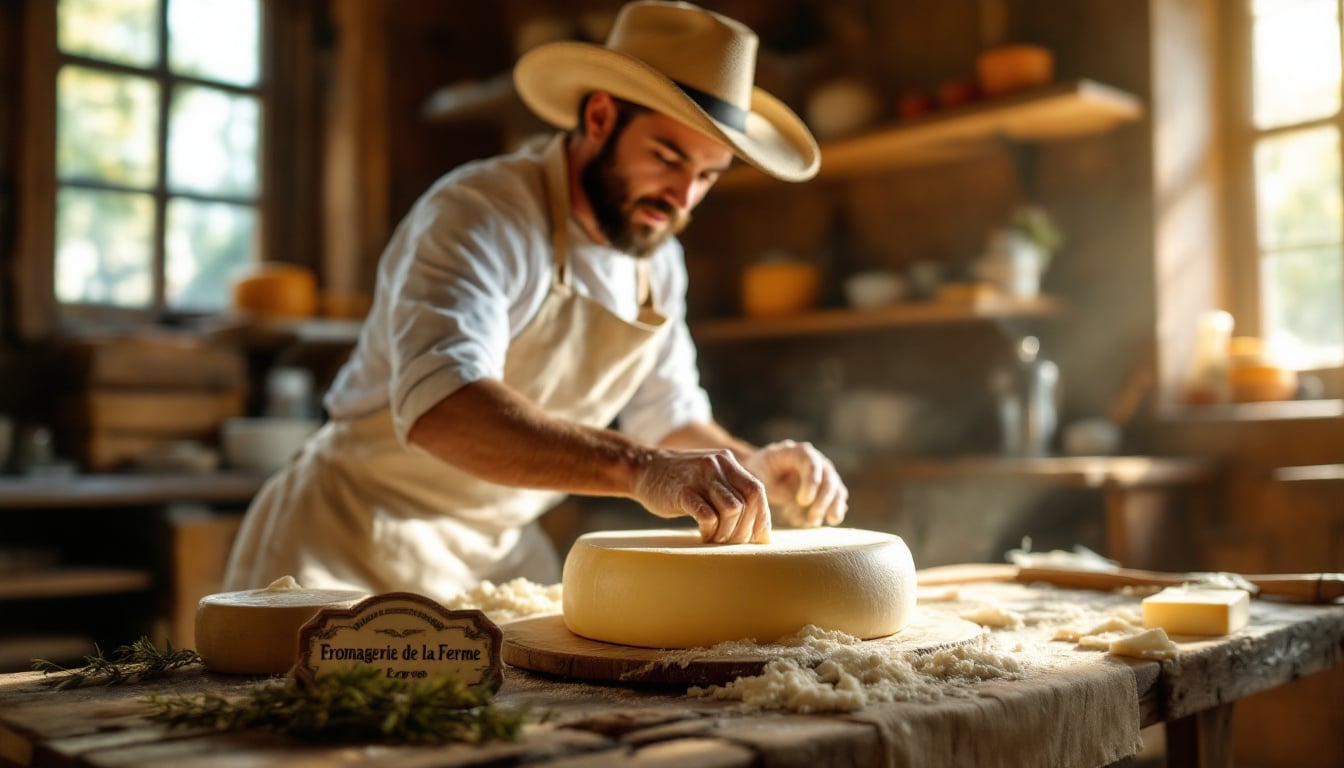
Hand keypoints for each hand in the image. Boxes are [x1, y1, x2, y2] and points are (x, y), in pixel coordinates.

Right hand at [632, 449, 770, 543]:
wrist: (644, 468)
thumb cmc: (680, 482)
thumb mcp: (710, 476)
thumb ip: (732, 491)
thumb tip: (758, 529)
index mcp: (728, 462)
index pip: (757, 491)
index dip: (761, 518)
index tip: (757, 539)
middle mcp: (718, 465)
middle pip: (748, 502)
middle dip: (744, 530)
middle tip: (732, 544)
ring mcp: (700, 477)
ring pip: (732, 510)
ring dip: (727, 532)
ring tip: (716, 540)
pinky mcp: (682, 492)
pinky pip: (707, 516)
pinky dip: (710, 531)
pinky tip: (702, 534)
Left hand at [744, 440, 847, 527]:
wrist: (761, 473)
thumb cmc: (759, 472)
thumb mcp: (760, 477)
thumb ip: (776, 488)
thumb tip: (796, 504)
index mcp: (798, 452)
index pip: (812, 464)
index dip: (812, 482)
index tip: (803, 501)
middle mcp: (816, 461)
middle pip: (829, 478)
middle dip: (823, 499)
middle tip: (813, 516)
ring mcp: (824, 475)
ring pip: (837, 489)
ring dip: (832, 507)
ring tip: (822, 521)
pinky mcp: (827, 490)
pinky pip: (837, 500)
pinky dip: (833, 511)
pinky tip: (826, 521)